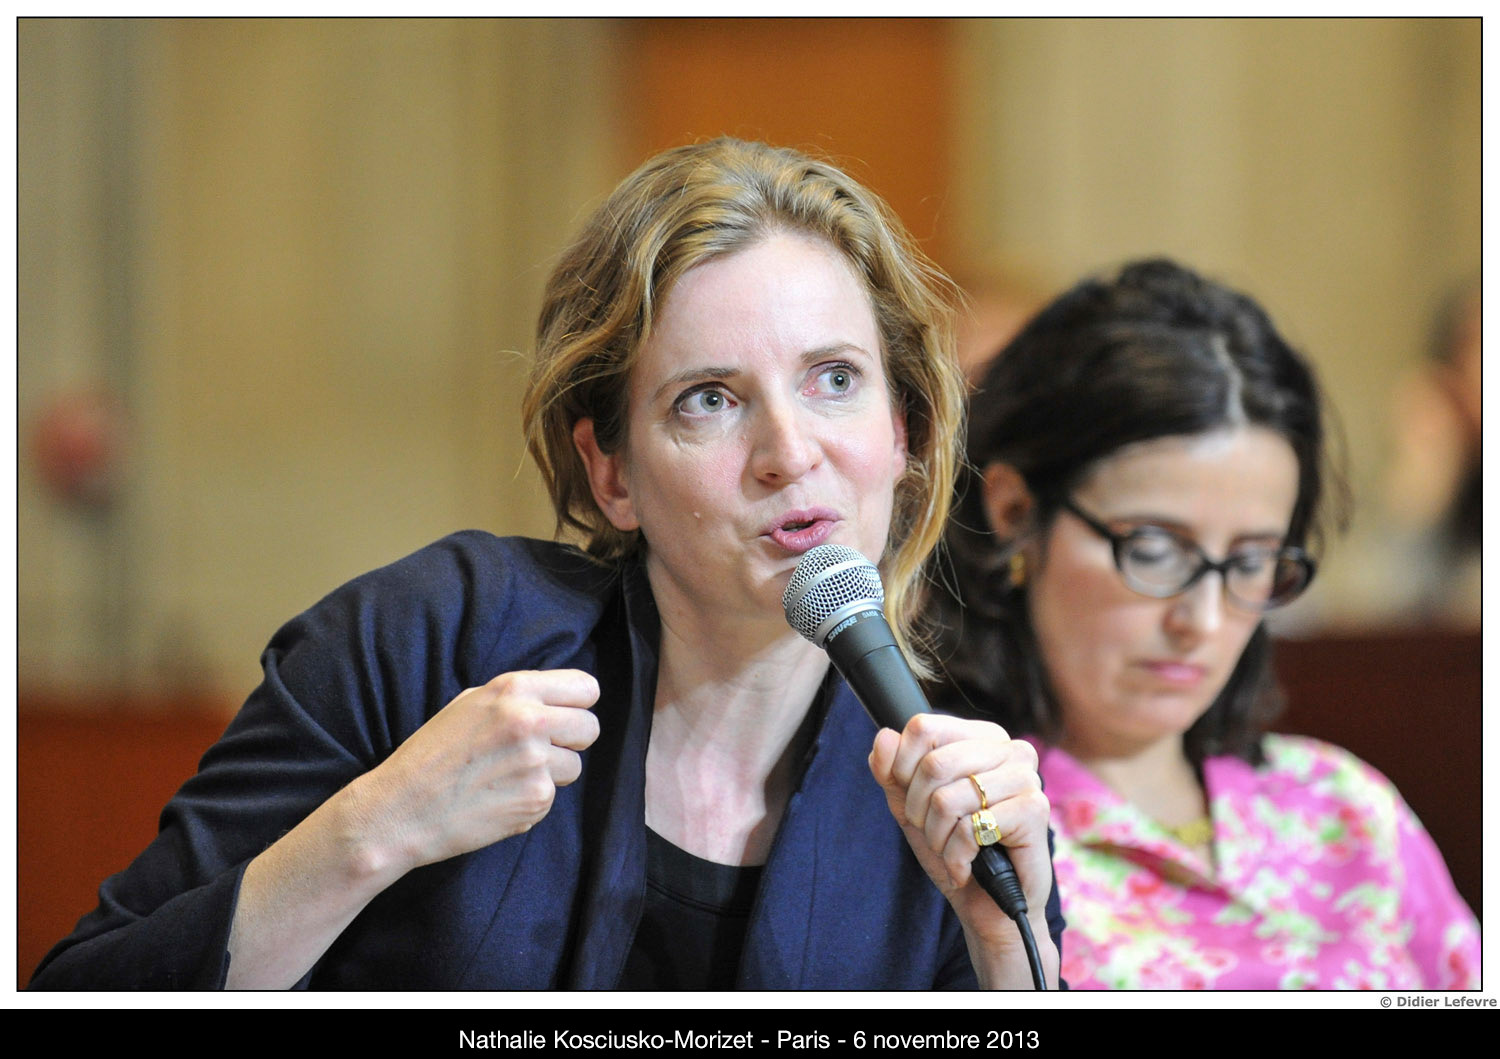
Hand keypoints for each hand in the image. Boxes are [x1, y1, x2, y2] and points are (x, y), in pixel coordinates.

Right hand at [352, 668, 601, 872]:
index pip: (585, 688)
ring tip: (506, 777)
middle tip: (540, 750)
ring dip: (550, 774)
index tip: (564, 716)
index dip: (576, 705)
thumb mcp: (470, 704)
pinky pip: (551, 797)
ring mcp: (536, 763)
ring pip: (573, 767)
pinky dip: (530, 800)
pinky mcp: (537, 800)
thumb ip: (518, 698)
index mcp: (514, 690)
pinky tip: (497, 799)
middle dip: (571, 740)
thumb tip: (559, 701)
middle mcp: (530, 721)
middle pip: (590, 728)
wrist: (400, 809)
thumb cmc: (431, 754)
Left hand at [868, 713, 1055, 986]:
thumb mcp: (910, 807)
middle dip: (918, 810)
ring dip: (938, 838)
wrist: (988, 906)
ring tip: (953, 851)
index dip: (902, 768)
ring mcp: (1025, 777)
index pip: (924, 727)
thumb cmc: (953, 848)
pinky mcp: (1034, 809)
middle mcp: (1008, 749)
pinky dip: (957, 857)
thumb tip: (884, 736)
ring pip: (947, 798)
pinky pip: (970, 828)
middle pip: (933, 763)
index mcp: (980, 738)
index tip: (911, 799)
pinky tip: (969, 866)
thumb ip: (891, 772)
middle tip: (934, 832)